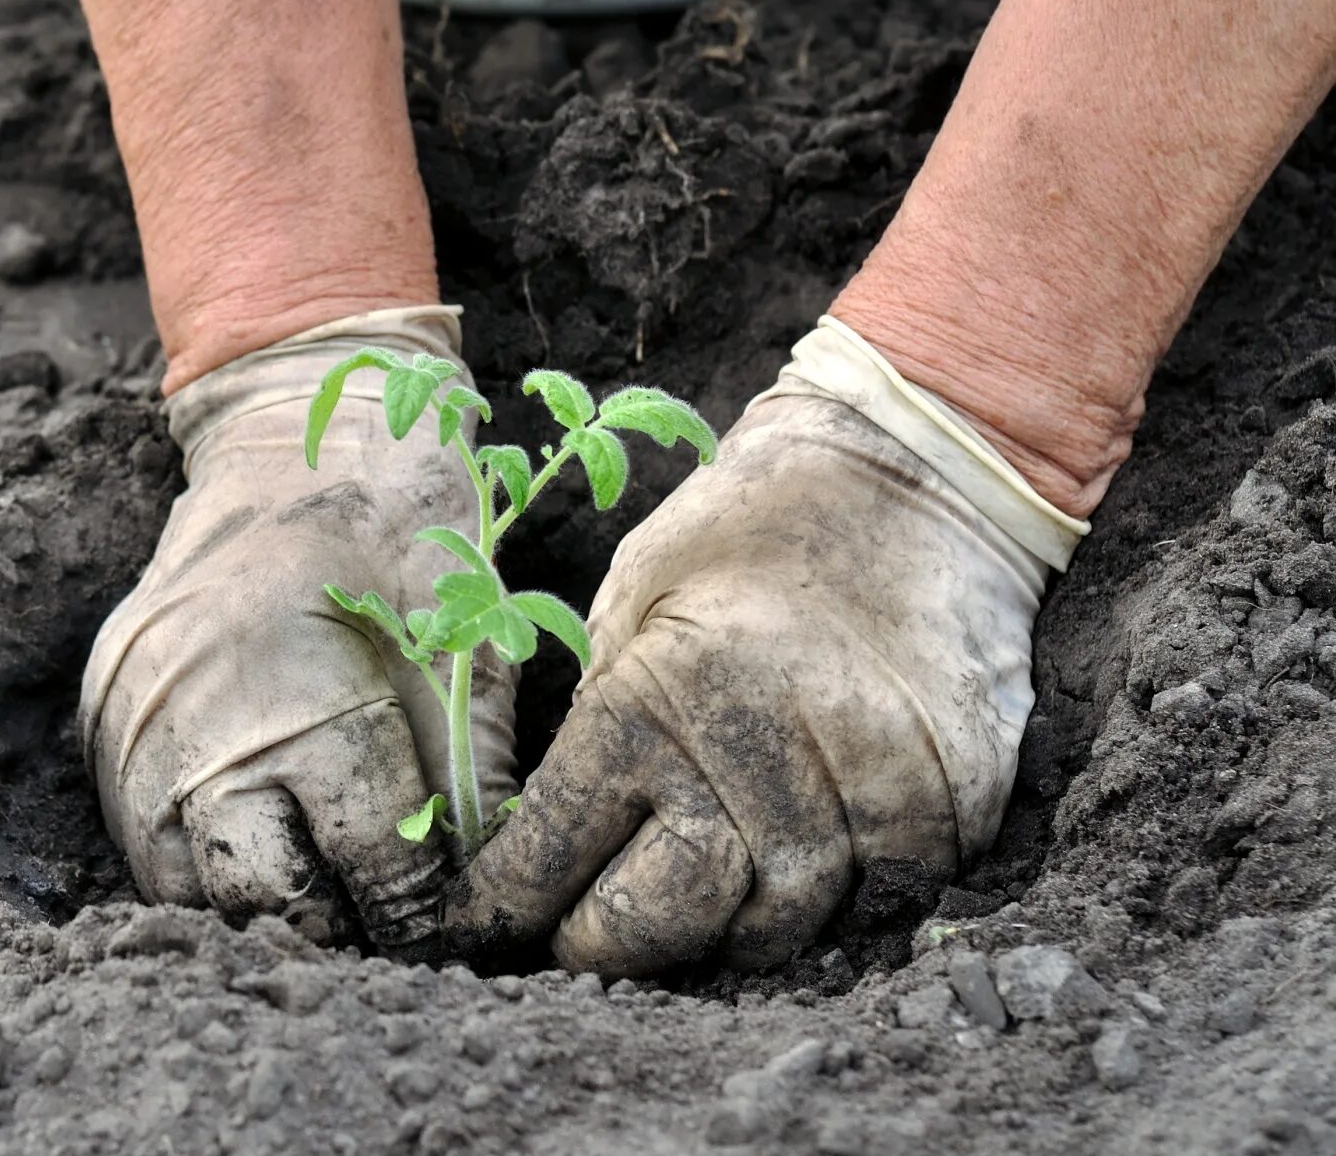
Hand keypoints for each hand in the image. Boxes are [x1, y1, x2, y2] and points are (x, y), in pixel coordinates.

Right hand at [83, 307, 513, 948]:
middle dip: (332, 926)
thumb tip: (482, 895)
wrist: (287, 432)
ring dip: (254, 903)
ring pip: (185, 885)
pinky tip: (253, 841)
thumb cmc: (395, 524)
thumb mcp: (462, 640)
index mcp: (304, 702)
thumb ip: (472, 778)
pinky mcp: (105, 717)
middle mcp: (200, 724)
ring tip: (317, 898)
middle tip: (380, 925)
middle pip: (262, 901)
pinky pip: (141, 832)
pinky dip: (197, 854)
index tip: (446, 930)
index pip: (369, 869)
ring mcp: (138, 723)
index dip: (419, 913)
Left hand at [444, 318, 1085, 975]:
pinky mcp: (946, 810)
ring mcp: (864, 791)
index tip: (481, 926)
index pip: (556, 848)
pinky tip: (788, 873)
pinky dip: (825, 906)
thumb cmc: (750, 532)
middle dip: (602, 946)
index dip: (508, 903)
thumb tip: (553, 838)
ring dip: (718, 935)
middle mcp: (760, 755)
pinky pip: (871, 906)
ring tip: (685, 910)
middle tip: (576, 942)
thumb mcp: (637, 595)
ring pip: (772, 930)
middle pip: (660, 921)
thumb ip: (603, 714)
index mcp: (656, 696)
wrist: (918, 480)